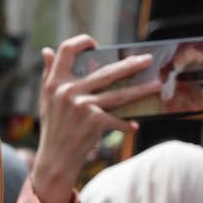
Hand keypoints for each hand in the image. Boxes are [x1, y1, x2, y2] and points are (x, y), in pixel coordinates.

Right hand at [31, 35, 162, 202]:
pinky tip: (134, 126)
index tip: (95, 44)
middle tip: (147, 60)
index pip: (66, 50)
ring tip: (156, 85)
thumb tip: (46, 51)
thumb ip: (47, 75)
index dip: (82, 42)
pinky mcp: (93, 122)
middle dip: (130, 65)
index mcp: (55, 82)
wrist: (54, 159)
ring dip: (141, 90)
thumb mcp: (46, 100)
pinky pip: (117, 120)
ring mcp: (82, 106)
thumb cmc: (53, 128)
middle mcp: (67, 92)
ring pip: (119, 94)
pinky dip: (126, 124)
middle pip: (105, 71)